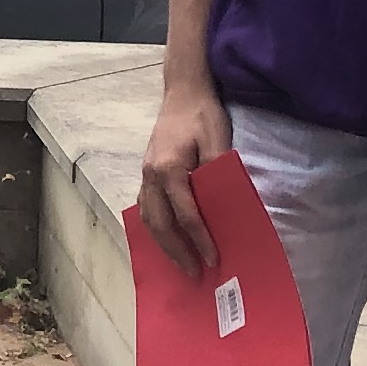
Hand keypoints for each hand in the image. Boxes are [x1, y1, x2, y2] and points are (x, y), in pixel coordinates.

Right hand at [135, 79, 233, 273]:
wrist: (183, 91)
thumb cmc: (203, 115)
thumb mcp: (217, 141)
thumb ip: (217, 173)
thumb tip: (221, 206)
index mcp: (169, 168)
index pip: (185, 213)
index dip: (200, 239)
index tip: (213, 259)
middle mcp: (152, 175)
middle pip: (161, 223)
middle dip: (178, 251)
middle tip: (195, 274)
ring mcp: (145, 174)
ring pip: (149, 218)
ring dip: (163, 244)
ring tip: (180, 264)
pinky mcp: (146, 173)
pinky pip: (146, 207)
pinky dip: (155, 228)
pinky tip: (166, 240)